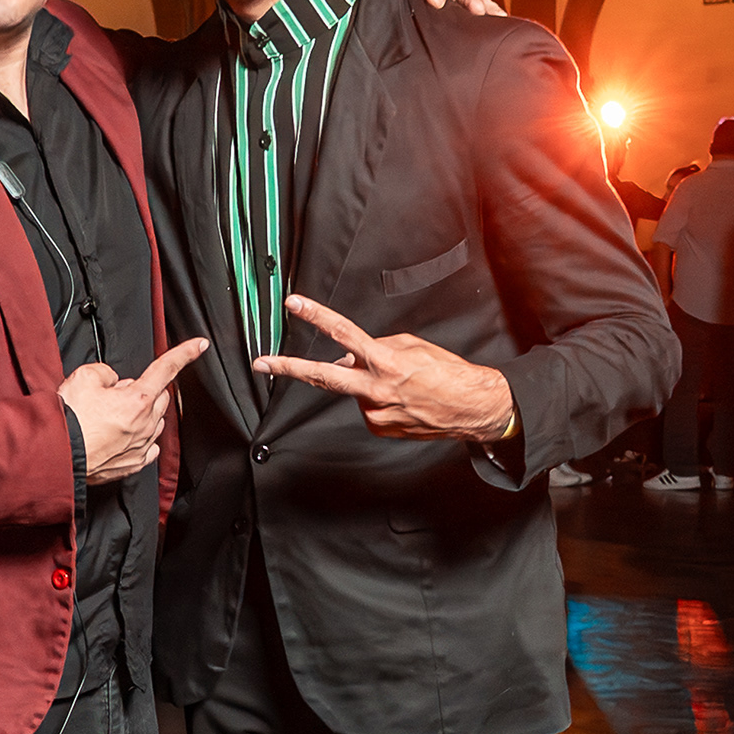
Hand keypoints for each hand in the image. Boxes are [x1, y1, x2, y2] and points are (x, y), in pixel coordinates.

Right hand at [59, 338, 207, 482]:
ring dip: (142, 414)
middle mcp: (145, 424)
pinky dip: (140, 438)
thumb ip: (106, 372)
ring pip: (155, 422)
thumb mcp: (84, 377)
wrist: (55, 455)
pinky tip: (122, 435)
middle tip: (118, 392)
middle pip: (160, 397)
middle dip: (145, 389)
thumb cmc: (68, 422)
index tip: (200, 345)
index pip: (167, 368)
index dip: (185, 353)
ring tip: (111, 416)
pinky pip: (148, 447)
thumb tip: (112, 381)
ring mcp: (141, 446)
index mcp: (138, 400)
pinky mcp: (132, 464)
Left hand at [253, 295, 514, 442]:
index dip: (317, 317)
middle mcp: (375, 389)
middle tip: (262, 363)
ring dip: (365, 382)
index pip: (343, 334)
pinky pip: (367, 406)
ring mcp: (375, 413)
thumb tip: (350, 355)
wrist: (471, 409)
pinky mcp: (378, 427)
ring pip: (354, 390)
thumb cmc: (448, 374)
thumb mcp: (413, 347)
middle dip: (288, 368)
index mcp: (385, 362)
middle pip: (322, 376)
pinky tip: (400, 399)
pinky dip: (377, 398)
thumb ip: (377, 347)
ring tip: (398, 383)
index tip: (295, 305)